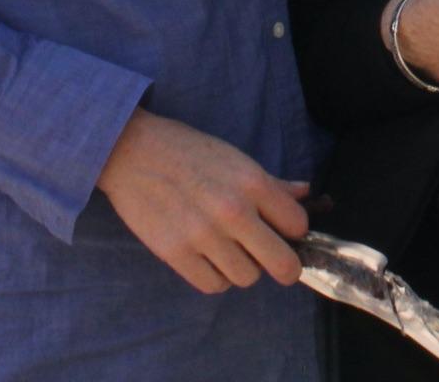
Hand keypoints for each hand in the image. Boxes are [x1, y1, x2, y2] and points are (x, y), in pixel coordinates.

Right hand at [96, 109, 309, 294]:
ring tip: (230, 249)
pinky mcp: (175, 254)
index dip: (294, 230)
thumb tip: (306, 193)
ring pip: (247, 278)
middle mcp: (233, 211)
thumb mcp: (235, 158)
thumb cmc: (188, 152)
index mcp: (252, 182)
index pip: (298, 225)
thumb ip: (272, 182)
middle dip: (284, 265)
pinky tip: (210, 259)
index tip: (283, 229)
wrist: (132, 152)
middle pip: (282, 264)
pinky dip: (216, 277)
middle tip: (273, 258)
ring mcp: (203, 236)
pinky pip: (213, 285)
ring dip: (244, 268)